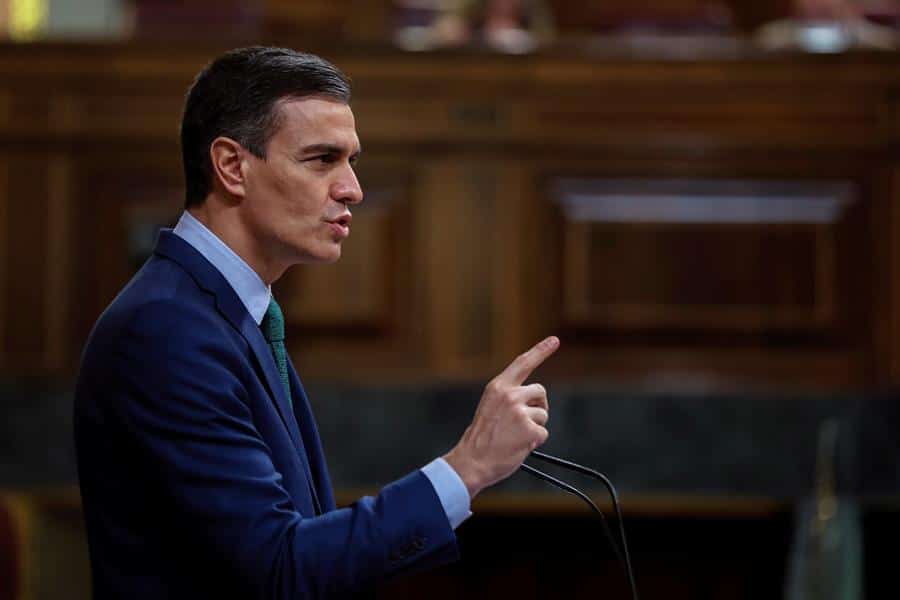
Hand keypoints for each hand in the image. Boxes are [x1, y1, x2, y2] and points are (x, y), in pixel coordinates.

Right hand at [444, 336, 558, 498]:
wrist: (471, 461)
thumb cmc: (481, 438)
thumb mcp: (490, 407)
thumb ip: (509, 398)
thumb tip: (534, 400)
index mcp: (498, 387)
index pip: (523, 363)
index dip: (540, 350)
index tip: (555, 340)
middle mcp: (510, 395)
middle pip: (540, 392)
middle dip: (538, 406)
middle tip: (523, 423)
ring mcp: (520, 412)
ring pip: (543, 414)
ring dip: (534, 427)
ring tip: (515, 436)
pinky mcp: (530, 429)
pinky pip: (543, 433)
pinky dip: (534, 442)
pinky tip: (518, 446)